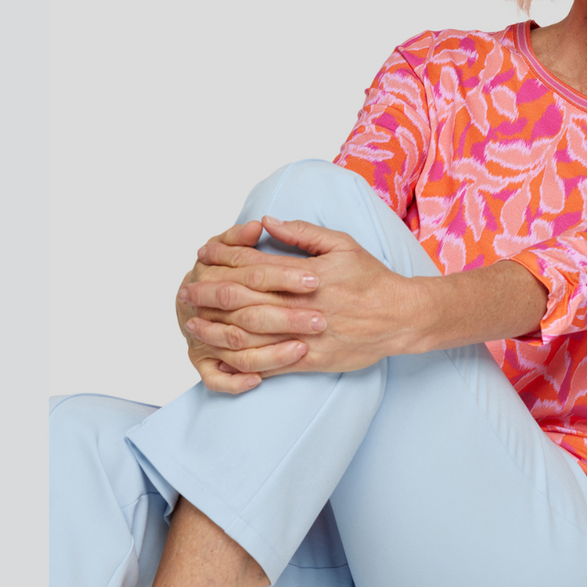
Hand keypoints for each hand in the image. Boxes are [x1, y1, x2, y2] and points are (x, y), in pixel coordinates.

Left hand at [178, 215, 425, 380]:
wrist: (401, 318)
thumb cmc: (372, 279)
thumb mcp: (343, 244)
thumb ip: (304, 233)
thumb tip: (268, 222)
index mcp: (308, 275)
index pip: (256, 265)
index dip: (225, 258)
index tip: (203, 254)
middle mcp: (303, 305)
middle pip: (245, 300)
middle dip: (210, 294)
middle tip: (185, 291)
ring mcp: (305, 335)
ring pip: (251, 335)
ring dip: (217, 329)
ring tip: (192, 324)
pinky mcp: (310, 360)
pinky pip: (270, 363)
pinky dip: (242, 361)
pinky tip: (222, 356)